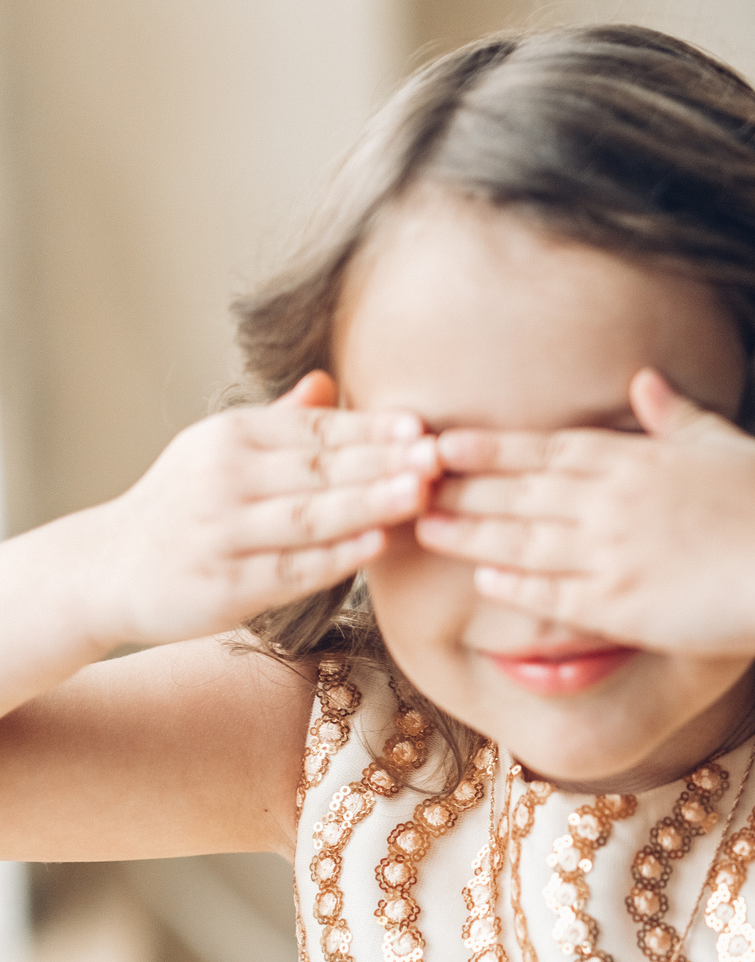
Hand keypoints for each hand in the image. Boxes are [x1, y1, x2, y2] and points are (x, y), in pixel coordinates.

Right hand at [77, 371, 432, 649]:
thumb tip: (328, 378)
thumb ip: (280, 421)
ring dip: (367, 505)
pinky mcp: (222, 583)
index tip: (424, 426)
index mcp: (231, 437)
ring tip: (419, 494)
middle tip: (439, 456)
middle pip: (319, 469)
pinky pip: (289, 568)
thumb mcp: (222, 450)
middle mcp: (223, 479)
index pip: (316, 429)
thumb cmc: (187, 504)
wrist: (108, 568)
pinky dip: (335, 557)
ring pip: (308, 516)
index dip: (372, 429)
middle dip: (383, 462)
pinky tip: (376, 546)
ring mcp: (221, 533)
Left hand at [418, 369, 754, 655]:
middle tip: (406, 482)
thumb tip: (644, 380)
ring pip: (522, 540)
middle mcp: (612, 502)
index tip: (443, 440)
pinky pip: (554, 593)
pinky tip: (484, 582)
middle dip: (459, 487)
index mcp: (637, 459)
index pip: (545, 448)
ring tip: (424, 529)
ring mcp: (612, 554)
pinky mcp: (621, 605)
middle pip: (518, 491)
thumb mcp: (731, 445)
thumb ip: (679, 415)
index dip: (489, 446)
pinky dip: (516, 586)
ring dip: (469, 534)